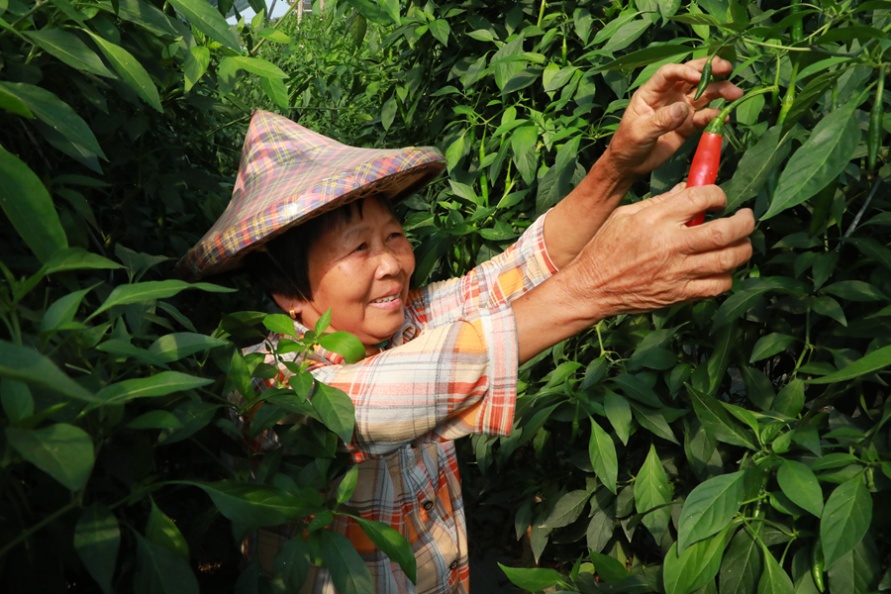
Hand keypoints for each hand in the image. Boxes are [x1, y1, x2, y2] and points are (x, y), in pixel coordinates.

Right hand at [563, 184, 753, 316]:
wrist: (591, 287)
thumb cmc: (604, 248)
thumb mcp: (625, 215)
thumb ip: (659, 202)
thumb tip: (688, 190)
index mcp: (656, 219)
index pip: (701, 197)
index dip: (718, 194)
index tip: (718, 199)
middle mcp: (671, 244)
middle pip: (726, 230)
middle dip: (745, 221)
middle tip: (745, 218)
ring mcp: (677, 272)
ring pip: (728, 259)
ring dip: (743, 249)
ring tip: (741, 242)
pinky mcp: (678, 294)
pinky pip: (717, 286)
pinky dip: (726, 276)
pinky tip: (721, 269)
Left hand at [602, 57, 742, 176]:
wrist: (630, 165)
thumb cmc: (628, 143)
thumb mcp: (641, 131)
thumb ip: (661, 120)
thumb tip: (684, 109)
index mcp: (652, 91)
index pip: (670, 73)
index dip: (684, 71)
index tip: (698, 77)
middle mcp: (669, 95)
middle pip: (691, 76)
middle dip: (710, 70)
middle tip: (727, 68)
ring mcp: (680, 109)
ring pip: (703, 94)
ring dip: (720, 91)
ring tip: (736, 94)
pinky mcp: (688, 124)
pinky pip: (704, 116)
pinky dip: (715, 115)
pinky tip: (725, 117)